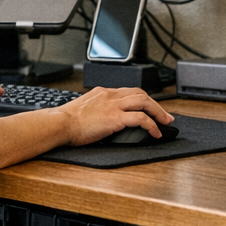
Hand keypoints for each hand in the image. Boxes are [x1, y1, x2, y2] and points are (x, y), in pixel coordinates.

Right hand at [52, 87, 174, 145]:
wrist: (60, 123)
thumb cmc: (66, 121)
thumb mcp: (83, 109)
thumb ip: (96, 111)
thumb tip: (103, 121)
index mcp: (102, 93)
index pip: (129, 92)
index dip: (142, 100)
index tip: (149, 108)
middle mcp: (110, 96)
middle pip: (141, 94)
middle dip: (156, 105)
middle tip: (165, 116)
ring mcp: (114, 105)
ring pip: (145, 102)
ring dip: (159, 112)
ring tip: (166, 123)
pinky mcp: (115, 118)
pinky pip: (141, 118)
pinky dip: (152, 125)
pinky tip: (155, 133)